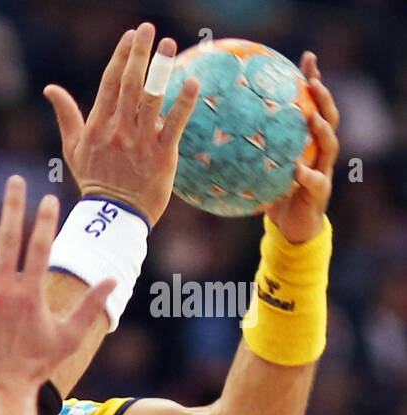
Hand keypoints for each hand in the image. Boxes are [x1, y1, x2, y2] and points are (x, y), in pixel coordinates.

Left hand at [0, 176, 114, 389]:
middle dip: (13, 206)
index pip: (40, 247)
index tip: (47, 198)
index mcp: (31, 294)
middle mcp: (4, 290)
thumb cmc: (36, 365)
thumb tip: (113, 279)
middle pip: (9, 239)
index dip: (44, 221)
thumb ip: (91, 306)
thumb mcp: (69, 337)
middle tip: (14, 180)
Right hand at [45, 22, 198, 225]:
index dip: (120, 57)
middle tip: (147, 28)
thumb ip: (65, 116)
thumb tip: (50, 89)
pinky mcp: (162, 155)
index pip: (109, 84)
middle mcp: (118, 131)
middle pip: (130, 85)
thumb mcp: (73, 148)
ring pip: (151, 99)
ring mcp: (141, 142)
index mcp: (97, 127)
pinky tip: (191, 81)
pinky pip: (174, 124)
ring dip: (160, 69)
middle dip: (139, 53)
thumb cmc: (93, 180)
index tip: (130, 35)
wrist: (114, 215)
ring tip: (168, 44)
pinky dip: (183, 103)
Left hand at [263, 52, 340, 243]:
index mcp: (306, 141)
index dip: (314, 80)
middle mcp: (319, 152)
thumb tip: (213, 126)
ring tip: (312, 117)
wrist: (291, 226)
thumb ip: (246, 147)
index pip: (313, 104)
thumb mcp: (259, 166)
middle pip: (328, 118)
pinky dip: (308, 176)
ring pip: (330, 146)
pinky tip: (298, 170)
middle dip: (324, 98)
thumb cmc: (272, 192)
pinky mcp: (319, 194)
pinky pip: (316, 183)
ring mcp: (323, 171)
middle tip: (314, 82)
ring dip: (323, 131)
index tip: (308, 58)